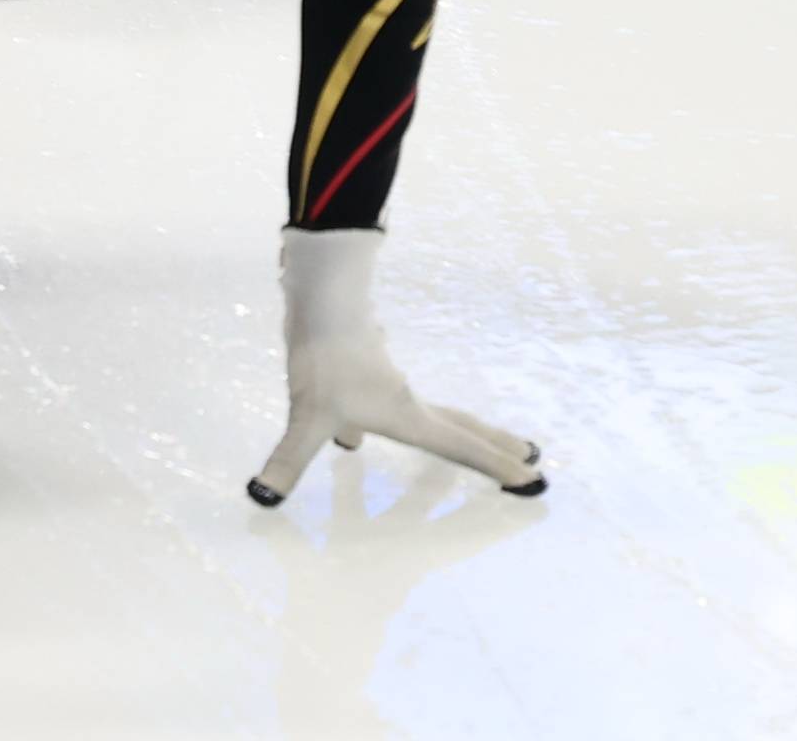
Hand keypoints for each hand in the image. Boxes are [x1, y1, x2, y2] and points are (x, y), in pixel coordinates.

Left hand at [250, 227, 545, 505]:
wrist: (320, 300)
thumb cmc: (323, 360)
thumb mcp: (306, 418)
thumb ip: (288, 461)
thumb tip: (262, 497)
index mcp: (406, 415)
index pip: (459, 447)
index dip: (495, 466)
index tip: (534, 479)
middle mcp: (406, 400)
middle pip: (461, 426)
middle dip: (494, 445)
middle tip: (533, 458)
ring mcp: (387, 382)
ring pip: (432, 412)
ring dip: (460, 429)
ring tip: (475, 440)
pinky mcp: (366, 368)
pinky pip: (396, 402)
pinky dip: (406, 417)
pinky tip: (360, 431)